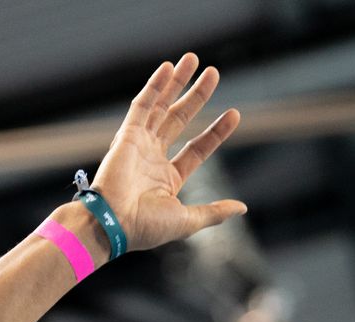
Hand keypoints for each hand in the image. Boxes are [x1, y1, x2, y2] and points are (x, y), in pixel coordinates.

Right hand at [88, 52, 246, 252]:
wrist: (113, 224)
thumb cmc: (146, 228)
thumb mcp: (188, 221)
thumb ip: (214, 212)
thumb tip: (242, 208)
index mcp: (167, 178)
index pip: (197, 148)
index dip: (216, 131)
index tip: (235, 113)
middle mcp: (153, 158)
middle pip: (180, 119)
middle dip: (197, 96)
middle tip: (214, 73)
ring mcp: (139, 144)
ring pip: (161, 106)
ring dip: (176, 83)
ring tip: (193, 60)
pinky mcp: (127, 135)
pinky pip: (143, 105)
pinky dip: (155, 86)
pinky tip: (168, 67)